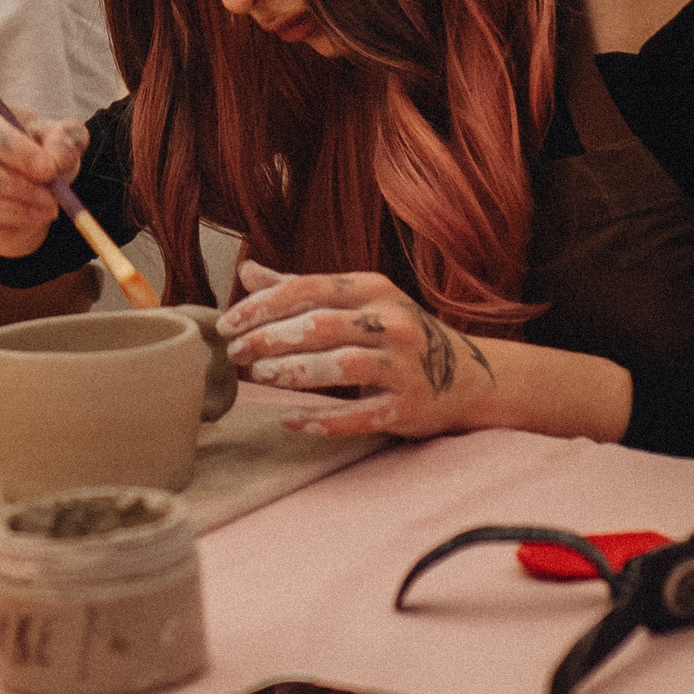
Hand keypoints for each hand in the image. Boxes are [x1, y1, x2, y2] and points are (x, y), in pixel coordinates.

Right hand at [0, 97, 84, 255]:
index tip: (48, 170)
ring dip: (11, 212)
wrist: (29, 188)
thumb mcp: (63, 141)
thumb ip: (65, 141)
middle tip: (50, 199)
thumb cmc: (40, 154)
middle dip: (14, 187)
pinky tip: (23, 226)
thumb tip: (56, 160)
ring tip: (44, 211)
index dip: (15, 152)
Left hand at [216, 260, 500, 438]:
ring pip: (341, 366)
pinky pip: (360, 415)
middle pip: (320, 325)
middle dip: (270, 338)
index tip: (226, 324)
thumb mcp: (356, 303)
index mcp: (372, 289)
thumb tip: (246, 274)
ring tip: (260, 377)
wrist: (466, 376)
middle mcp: (391, 322)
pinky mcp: (408, 405)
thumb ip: (301, 289)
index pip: (308, 289)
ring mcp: (403, 365)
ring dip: (294, 371)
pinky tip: (289, 419)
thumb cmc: (395, 335)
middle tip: (235, 354)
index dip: (263, 306)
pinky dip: (323, 419)